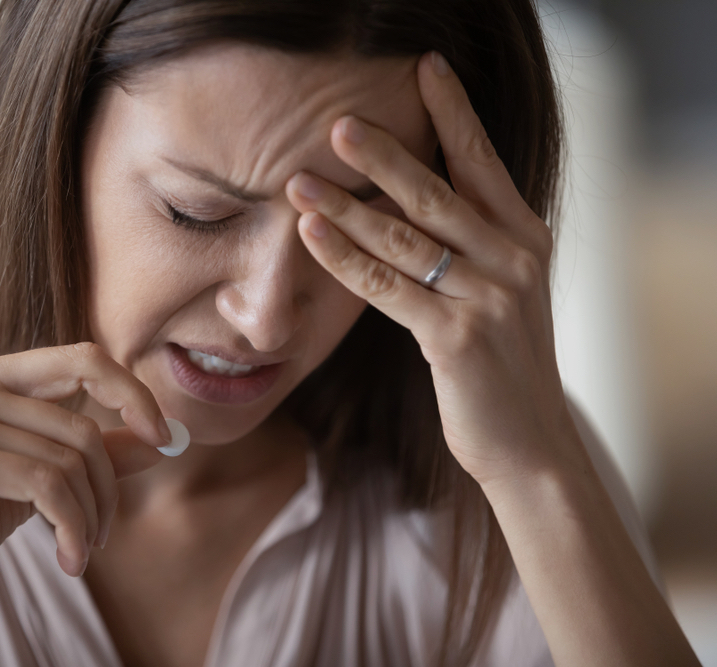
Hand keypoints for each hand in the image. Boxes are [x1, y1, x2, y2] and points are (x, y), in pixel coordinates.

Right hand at [0, 342, 168, 631]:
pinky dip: (72, 527)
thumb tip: (162, 440)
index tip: (163, 436)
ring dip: (90, 516)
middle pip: (85, 423)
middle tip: (105, 531)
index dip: (133, 392)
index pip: (85, 358)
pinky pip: (49, 485)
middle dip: (109, 485)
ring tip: (81, 550)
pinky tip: (68, 558)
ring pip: (71, 459)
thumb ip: (91, 455)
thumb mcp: (32, 482)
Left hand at [286, 52, 577, 486]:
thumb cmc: (503, 366)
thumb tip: (408, 198)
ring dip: (345, 208)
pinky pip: (387, 289)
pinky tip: (312, 235)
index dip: (454, 111)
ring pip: (403, 239)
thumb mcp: (501, 292)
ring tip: (298, 183)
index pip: (483, 160)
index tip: (426, 68)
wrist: (530, 443)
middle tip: (337, 125)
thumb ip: (470, 244)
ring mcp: (488, 299)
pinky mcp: (457, 339)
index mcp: (525, 238)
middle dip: (384, 155)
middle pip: (437, 192)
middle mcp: (513, 259)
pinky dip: (345, 260)